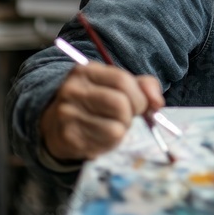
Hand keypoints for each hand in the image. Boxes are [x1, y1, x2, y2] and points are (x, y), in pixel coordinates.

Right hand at [40, 62, 164, 161]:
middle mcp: (72, 90)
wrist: (56, 124)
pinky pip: (105, 143)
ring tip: (113, 126)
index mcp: (86, 71)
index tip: (142, 106)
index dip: (139, 96)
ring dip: (122, 130)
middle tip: (128, 118)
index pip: (122, 80)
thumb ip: (144, 87)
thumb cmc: (96, 102)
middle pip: (120, 104)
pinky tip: (101, 137)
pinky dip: (111, 143)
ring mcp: (67, 114)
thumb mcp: (117, 85)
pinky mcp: (67, 138)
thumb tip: (157, 103)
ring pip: (115, 127)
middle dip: (132, 114)